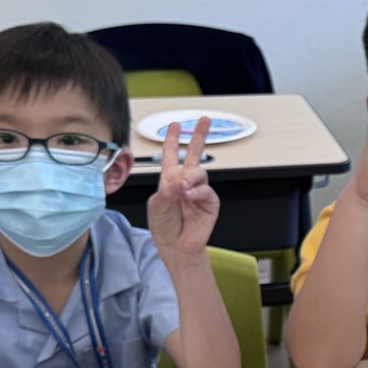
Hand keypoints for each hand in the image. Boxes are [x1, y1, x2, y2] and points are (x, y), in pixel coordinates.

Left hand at [147, 118, 221, 261]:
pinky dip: (197, 192)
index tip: (175, 125)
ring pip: (200, 172)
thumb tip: (181, 180)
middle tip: (204, 121)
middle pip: (193, 154)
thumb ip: (167, 190)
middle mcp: (185, 182)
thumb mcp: (158, 206)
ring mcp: (198, 191)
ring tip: (183, 190)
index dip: (172, 140)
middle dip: (198, 136)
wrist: (176, 247)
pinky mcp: (210, 202)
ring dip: (190, 178)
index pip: (170, 155)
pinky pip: (206, 190)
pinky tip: (190, 197)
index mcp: (169, 180)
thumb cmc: (164, 227)